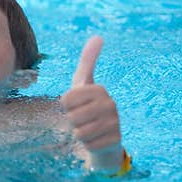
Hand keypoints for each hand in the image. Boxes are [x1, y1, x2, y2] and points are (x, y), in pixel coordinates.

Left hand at [60, 35, 123, 170]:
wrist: (104, 135)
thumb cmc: (88, 106)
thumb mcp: (84, 83)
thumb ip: (87, 61)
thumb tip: (98, 36)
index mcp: (99, 89)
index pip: (65, 100)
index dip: (66, 106)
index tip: (76, 105)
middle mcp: (110, 104)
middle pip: (72, 117)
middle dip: (73, 122)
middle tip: (83, 119)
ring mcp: (115, 123)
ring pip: (79, 133)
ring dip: (80, 134)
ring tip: (89, 129)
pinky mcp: (115, 141)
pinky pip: (89, 145)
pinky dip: (88, 145)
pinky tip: (96, 139)